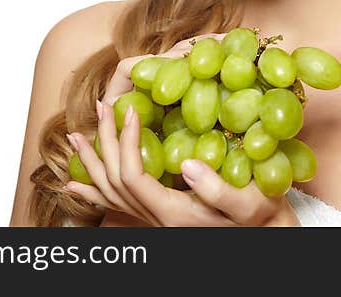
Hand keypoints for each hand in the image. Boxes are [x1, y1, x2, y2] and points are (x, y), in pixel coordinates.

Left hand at [65, 33, 301, 226]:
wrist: (265, 234)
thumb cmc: (261, 218)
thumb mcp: (248, 202)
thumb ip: (216, 188)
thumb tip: (187, 163)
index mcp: (172, 213)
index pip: (133, 176)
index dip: (127, 142)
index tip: (131, 111)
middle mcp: (156, 218)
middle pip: (115, 180)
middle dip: (104, 142)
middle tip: (101, 107)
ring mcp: (154, 218)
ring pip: (110, 193)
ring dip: (91, 162)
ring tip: (78, 135)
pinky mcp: (158, 213)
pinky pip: (116, 204)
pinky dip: (93, 193)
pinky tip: (75, 184)